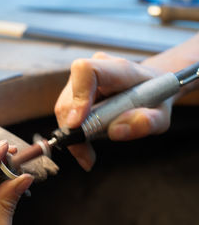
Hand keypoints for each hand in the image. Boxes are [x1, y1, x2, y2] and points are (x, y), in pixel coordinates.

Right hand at [54, 52, 172, 170]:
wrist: (149, 87)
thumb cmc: (155, 98)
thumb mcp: (162, 115)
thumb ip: (147, 122)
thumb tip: (117, 131)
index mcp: (118, 69)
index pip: (86, 72)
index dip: (78, 97)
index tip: (77, 124)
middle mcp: (94, 68)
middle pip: (69, 98)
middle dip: (73, 130)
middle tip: (86, 156)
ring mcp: (81, 78)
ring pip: (63, 108)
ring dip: (73, 134)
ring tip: (88, 153)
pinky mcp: (73, 90)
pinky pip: (65, 113)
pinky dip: (73, 133)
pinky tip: (85, 145)